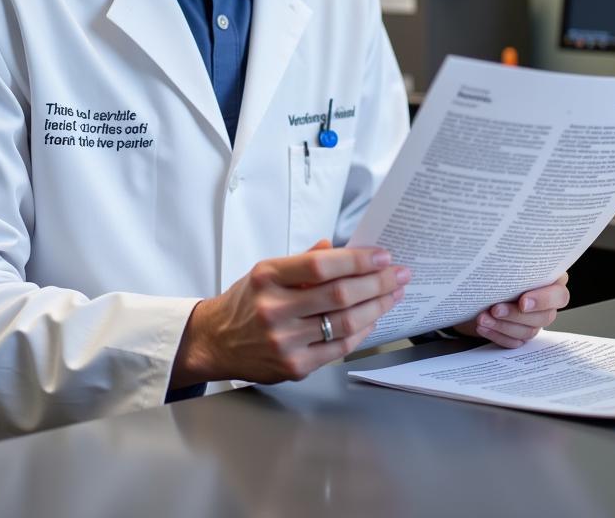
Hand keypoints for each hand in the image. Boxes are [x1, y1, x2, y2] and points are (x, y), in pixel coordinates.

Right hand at [171, 240, 409, 386]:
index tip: (381, 255)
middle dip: (377, 282)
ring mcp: (284, 341)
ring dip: (377, 307)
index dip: (357, 260)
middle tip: (398, 273)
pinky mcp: (294, 366)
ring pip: (345, 323)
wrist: (215, 342)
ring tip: (393, 294)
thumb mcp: (265, 271)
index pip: (320, 266)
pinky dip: (361, 332)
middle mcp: (275, 309)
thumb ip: (303, 261)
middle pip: (339, 295)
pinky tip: (373, 318)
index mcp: (267, 277)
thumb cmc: (244, 302)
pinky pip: (339, 348)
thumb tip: (338, 248)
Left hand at [452, 273, 569, 348]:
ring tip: (482, 318)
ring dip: (503, 326)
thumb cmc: (493, 270)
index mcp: (550, 281)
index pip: (559, 295)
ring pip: (529, 332)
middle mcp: (546, 303)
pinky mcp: (520, 334)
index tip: (522, 302)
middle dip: (516, 315)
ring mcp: (534, 321)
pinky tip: (483, 327)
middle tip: (495, 309)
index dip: (543, 300)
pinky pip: (515, 342)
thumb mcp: (503, 263)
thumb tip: (504, 262)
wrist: (475, 286)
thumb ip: (513, 265)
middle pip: (545, 317)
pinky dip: (497, 335)